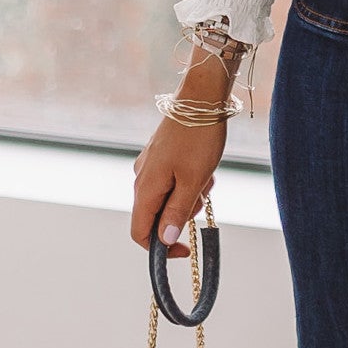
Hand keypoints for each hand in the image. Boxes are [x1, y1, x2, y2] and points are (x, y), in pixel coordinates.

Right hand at [130, 49, 231, 256]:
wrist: (201, 98)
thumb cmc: (199, 139)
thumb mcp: (194, 181)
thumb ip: (177, 212)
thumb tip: (163, 239)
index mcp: (146, 187)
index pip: (140, 232)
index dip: (160, 249)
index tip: (185, 249)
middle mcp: (141, 178)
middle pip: (155, 215)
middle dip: (181, 215)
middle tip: (204, 196)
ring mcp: (149, 166)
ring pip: (167, 197)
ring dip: (189, 196)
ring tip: (207, 177)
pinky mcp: (159, 156)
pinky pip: (172, 181)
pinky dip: (188, 182)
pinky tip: (204, 167)